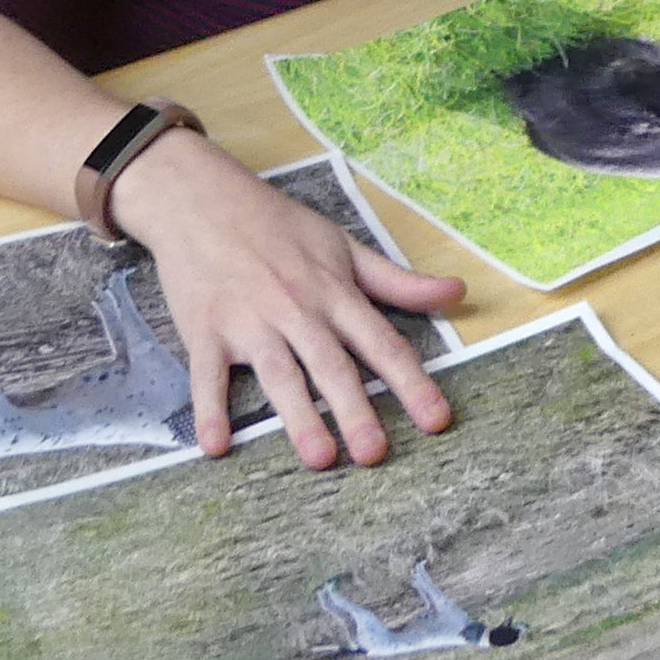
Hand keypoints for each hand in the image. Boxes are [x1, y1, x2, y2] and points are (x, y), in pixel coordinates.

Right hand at [109, 129, 464, 468]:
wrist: (202, 201)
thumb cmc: (278, 226)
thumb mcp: (344, 247)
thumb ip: (398, 281)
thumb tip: (457, 291)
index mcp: (335, 293)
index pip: (382, 343)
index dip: (412, 382)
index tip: (436, 420)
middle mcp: (297, 310)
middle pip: (332, 365)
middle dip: (355, 410)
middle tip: (375, 454)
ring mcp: (249, 322)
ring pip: (280, 374)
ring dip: (298, 417)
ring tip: (319, 457)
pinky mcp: (205, 331)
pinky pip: (209, 375)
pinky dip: (210, 409)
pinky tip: (217, 446)